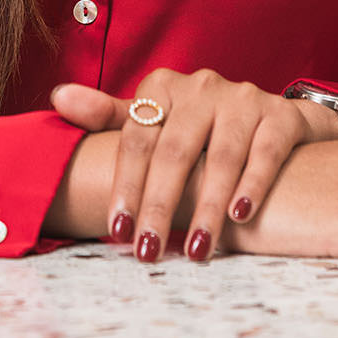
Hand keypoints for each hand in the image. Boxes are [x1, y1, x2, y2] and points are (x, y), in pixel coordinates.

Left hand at [47, 68, 337, 262]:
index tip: (117, 231)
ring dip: (207, 207)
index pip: (136, 138)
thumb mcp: (155, 120)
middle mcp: (201, 86)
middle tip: (149, 251)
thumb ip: (109, 117)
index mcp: (162, 86)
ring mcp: (243, 98)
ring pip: (220, 157)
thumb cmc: (201, 130)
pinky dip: (252, 184)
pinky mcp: (279, 115)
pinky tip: (240, 216)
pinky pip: (265, 152)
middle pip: (174, 151)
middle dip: (160, 206)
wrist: (274, 120)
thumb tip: (58, 97)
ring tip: (197, 250)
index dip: (126, 186)